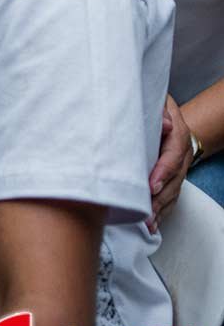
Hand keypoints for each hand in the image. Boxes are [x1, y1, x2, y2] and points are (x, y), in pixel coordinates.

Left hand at [147, 94, 191, 231]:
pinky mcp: (172, 178)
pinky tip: (153, 223)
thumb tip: (166, 124)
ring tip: (148, 223)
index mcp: (177, 136)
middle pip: (174, 180)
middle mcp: (180, 155)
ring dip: (160, 208)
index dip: (162, 172)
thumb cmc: (154, 109)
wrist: (167, 116)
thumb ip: (159, 111)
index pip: (171, 157)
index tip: (151, 185)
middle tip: (146, 212)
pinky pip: (170, 196)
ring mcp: (178, 168)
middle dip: (160, 198)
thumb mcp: (157, 103)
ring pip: (173, 191)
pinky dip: (162, 210)